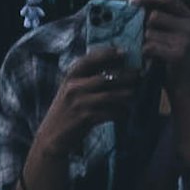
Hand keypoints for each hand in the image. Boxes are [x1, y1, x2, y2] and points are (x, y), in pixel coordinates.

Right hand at [22, 56, 139, 189]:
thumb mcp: (72, 90)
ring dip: (125, 95)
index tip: (124, 52)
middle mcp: (74, 87)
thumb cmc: (66, 111)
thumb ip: (87, 79)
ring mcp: (79, 103)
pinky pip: (108, 113)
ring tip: (134, 95)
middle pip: (106, 77)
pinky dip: (119, 112)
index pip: (90, 59)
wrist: (50, 138)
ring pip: (110, 95)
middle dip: (125, 75)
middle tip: (138, 75)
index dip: (108, 53)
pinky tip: (125, 113)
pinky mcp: (84, 118)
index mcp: (70, 76)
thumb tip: (115, 65)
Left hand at [140, 0, 189, 173]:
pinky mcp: (179, 53)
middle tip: (138, 39)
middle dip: (142, 28)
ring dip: (142, 44)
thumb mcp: (167, 37)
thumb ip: (157, 23)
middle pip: (155, 15)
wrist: (183, 89)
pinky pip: (150, 47)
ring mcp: (186, 38)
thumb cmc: (169, 62)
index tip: (131, 1)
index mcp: (188, 16)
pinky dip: (144, 54)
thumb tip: (133, 7)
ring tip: (145, 55)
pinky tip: (146, 62)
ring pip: (150, 32)